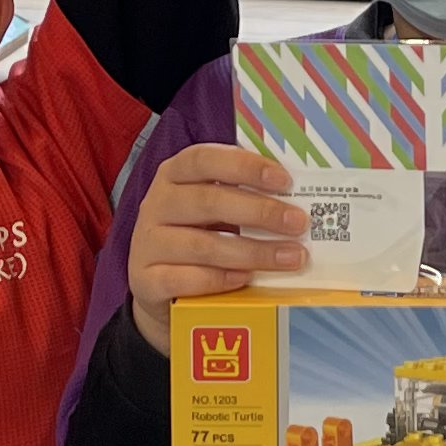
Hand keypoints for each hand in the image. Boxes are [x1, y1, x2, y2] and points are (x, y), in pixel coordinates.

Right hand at [126, 145, 309, 354]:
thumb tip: (299, 201)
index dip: (245, 167)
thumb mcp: (215, 210)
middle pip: (209, 201)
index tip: (284, 181)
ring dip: (253, 251)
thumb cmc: (198, 236)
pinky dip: (220, 279)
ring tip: (290, 258)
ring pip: (202, 245)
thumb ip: (244, 198)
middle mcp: (157, 204)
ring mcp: (148, 243)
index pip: (205, 159)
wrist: (158, 286)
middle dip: (260, 212)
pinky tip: (247, 279)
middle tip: (298, 223)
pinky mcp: (146, 280)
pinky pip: (185, 279)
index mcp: (175, 175)